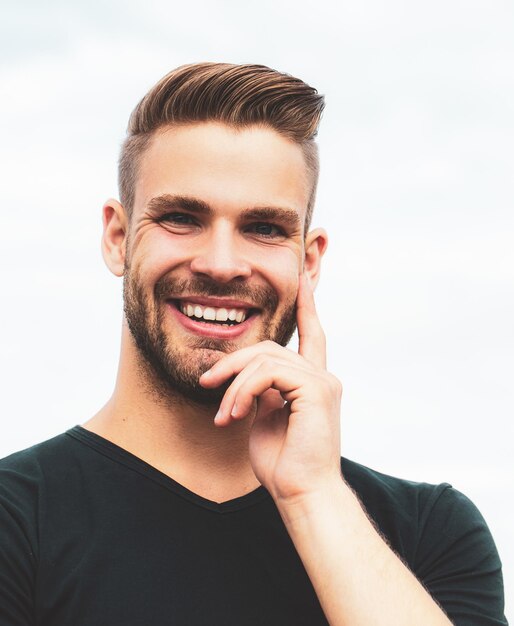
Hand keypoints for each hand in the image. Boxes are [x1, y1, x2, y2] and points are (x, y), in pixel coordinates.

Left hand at [199, 273, 342, 502]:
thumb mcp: (266, 418)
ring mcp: (322, 382)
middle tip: (207, 382)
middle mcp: (323, 377)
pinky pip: (269, 374)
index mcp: (313, 382)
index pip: (312, 335)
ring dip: (235, 384)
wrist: (301, 494)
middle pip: (271, 348)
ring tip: (223, 414)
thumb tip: (249, 377)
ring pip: (266, 359)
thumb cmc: (283, 463)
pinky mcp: (316, 391)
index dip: (307, 307)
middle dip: (234, 362)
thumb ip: (263, 392)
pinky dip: (244, 391)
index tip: (302, 280)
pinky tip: (233, 414)